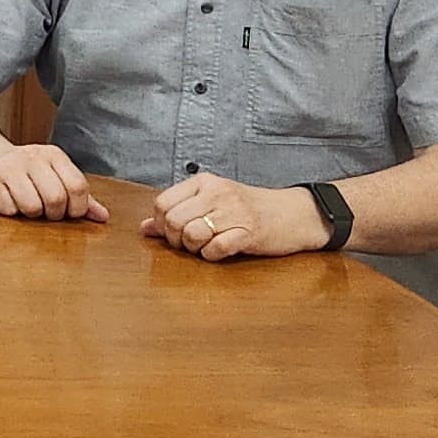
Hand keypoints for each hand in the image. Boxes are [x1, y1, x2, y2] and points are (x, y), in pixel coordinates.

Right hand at [0, 141, 106, 222]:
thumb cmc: (24, 171)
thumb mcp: (53, 176)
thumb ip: (79, 196)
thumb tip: (103, 217)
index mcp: (54, 155)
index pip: (78, 186)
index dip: (77, 208)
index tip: (68, 212)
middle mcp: (33, 156)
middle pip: (56, 199)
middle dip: (53, 214)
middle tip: (45, 211)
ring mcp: (10, 166)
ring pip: (32, 206)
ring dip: (30, 214)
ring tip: (25, 204)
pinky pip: (8, 209)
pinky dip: (10, 212)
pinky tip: (6, 199)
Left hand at [140, 173, 324, 262]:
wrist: (293, 213)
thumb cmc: (248, 208)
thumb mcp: (211, 203)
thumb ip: (177, 212)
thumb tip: (144, 228)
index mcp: (204, 182)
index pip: (162, 203)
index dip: (161, 224)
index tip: (173, 232)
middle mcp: (217, 193)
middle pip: (173, 221)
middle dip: (175, 240)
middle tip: (189, 244)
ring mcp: (234, 212)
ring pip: (191, 235)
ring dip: (194, 248)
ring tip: (206, 246)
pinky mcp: (249, 232)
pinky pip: (216, 249)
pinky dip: (213, 255)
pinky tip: (221, 251)